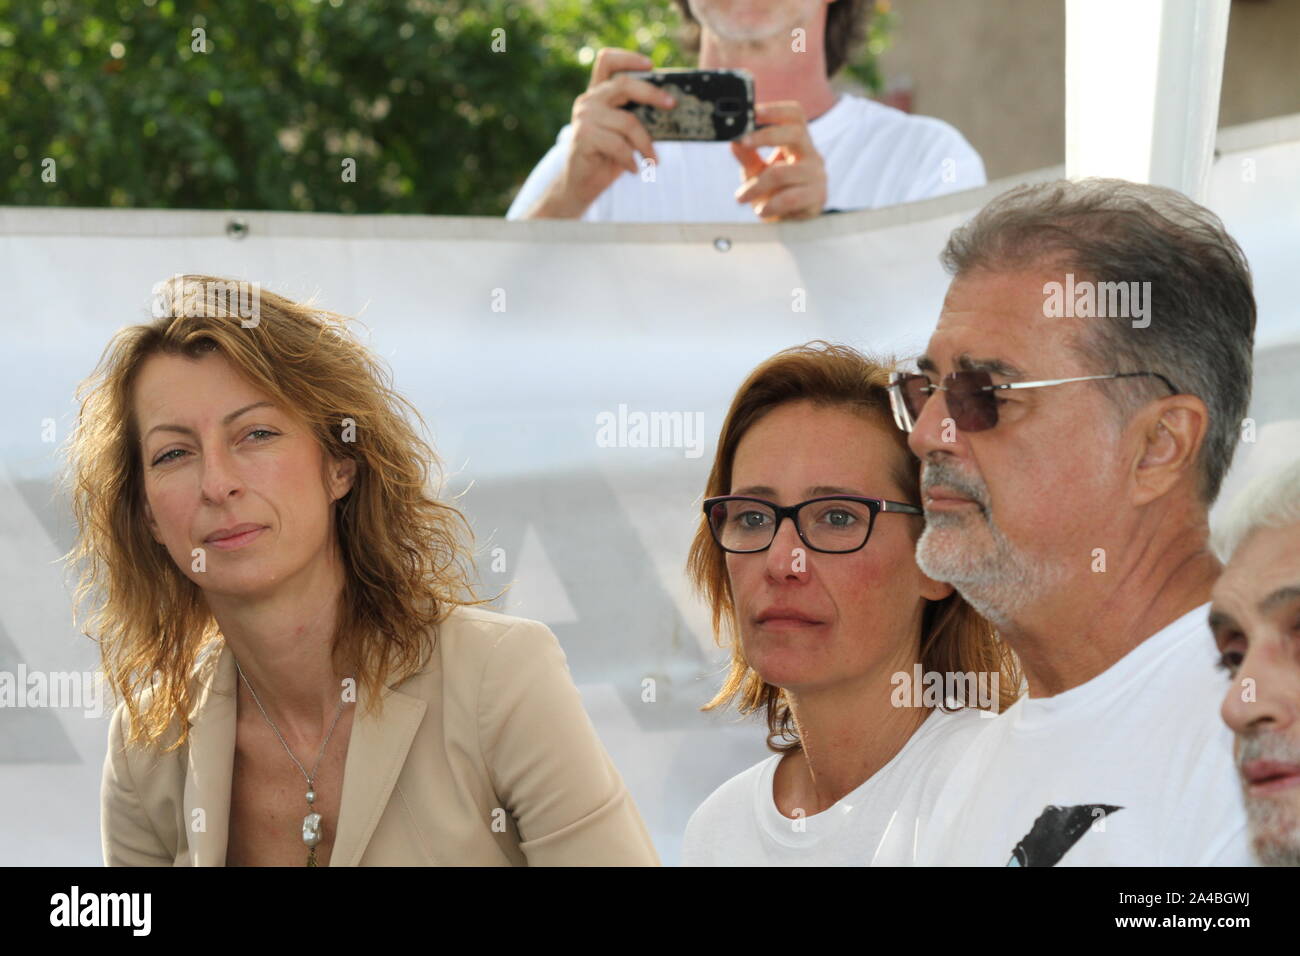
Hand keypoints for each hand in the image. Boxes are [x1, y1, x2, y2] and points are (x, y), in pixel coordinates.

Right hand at [526, 49, 674, 218]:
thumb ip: (636, 115)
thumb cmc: (607, 159)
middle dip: (651, 93)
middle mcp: (588, 101)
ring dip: (645, 144)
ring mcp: (584, 117)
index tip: (650, 65)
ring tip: (652, 160)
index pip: (607, 61)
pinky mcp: (584, 136)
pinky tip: (633, 169)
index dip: (628, 58)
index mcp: (598, 95)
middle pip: (623, 84)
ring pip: (627, 121)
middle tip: (672, 105)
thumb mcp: (624, 134)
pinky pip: (618, 144)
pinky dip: (630, 159)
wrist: (581, 185)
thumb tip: (669, 106)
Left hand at [731, 102, 827, 221]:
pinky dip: (770, 205)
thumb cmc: (774, 192)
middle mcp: (811, 154)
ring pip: (782, 172)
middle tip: (742, 142)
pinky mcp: (817, 197)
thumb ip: (747, 156)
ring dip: (755, 186)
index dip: (777, 109)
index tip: (754, 111)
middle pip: (795, 133)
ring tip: (741, 197)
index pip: (795, 115)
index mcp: (798, 143)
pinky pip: (789, 198)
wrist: (789, 223)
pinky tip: (761, 211)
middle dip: (765, 136)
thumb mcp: (756, 171)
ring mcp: (817, 175)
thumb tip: (734, 141)